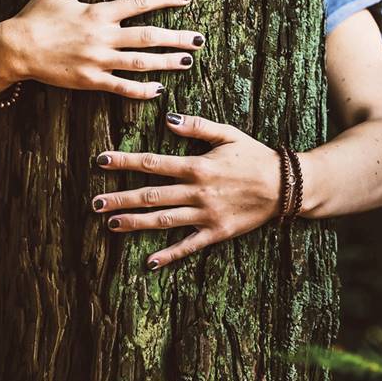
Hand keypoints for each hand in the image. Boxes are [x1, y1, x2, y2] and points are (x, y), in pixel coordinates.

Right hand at [0, 0, 204, 99]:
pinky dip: (141, 90)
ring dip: (166, 62)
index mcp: (98, 13)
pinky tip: (158, 90)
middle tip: (199, 39)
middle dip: (176, 37)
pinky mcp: (90, 81)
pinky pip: (120, 87)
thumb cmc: (35, 16)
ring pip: (140, 63)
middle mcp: (102, 37)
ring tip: (187, 61)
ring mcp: (97, 61)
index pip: (140, 3)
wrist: (14, 49)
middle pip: (148, 36)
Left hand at [91, 112, 283, 268]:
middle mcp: (197, 192)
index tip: (101, 161)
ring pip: (163, 221)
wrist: (286, 186)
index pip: (153, 163)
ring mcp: (206, 215)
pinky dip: (169, 255)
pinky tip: (149, 262)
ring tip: (111, 224)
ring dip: (135, 223)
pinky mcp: (217, 233)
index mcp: (197, 166)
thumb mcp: (228, 134)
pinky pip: (189, 246)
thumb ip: (197, 126)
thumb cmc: (254, 156)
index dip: (125, 161)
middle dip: (120, 198)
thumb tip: (168, 119)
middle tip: (94, 203)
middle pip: (151, 195)